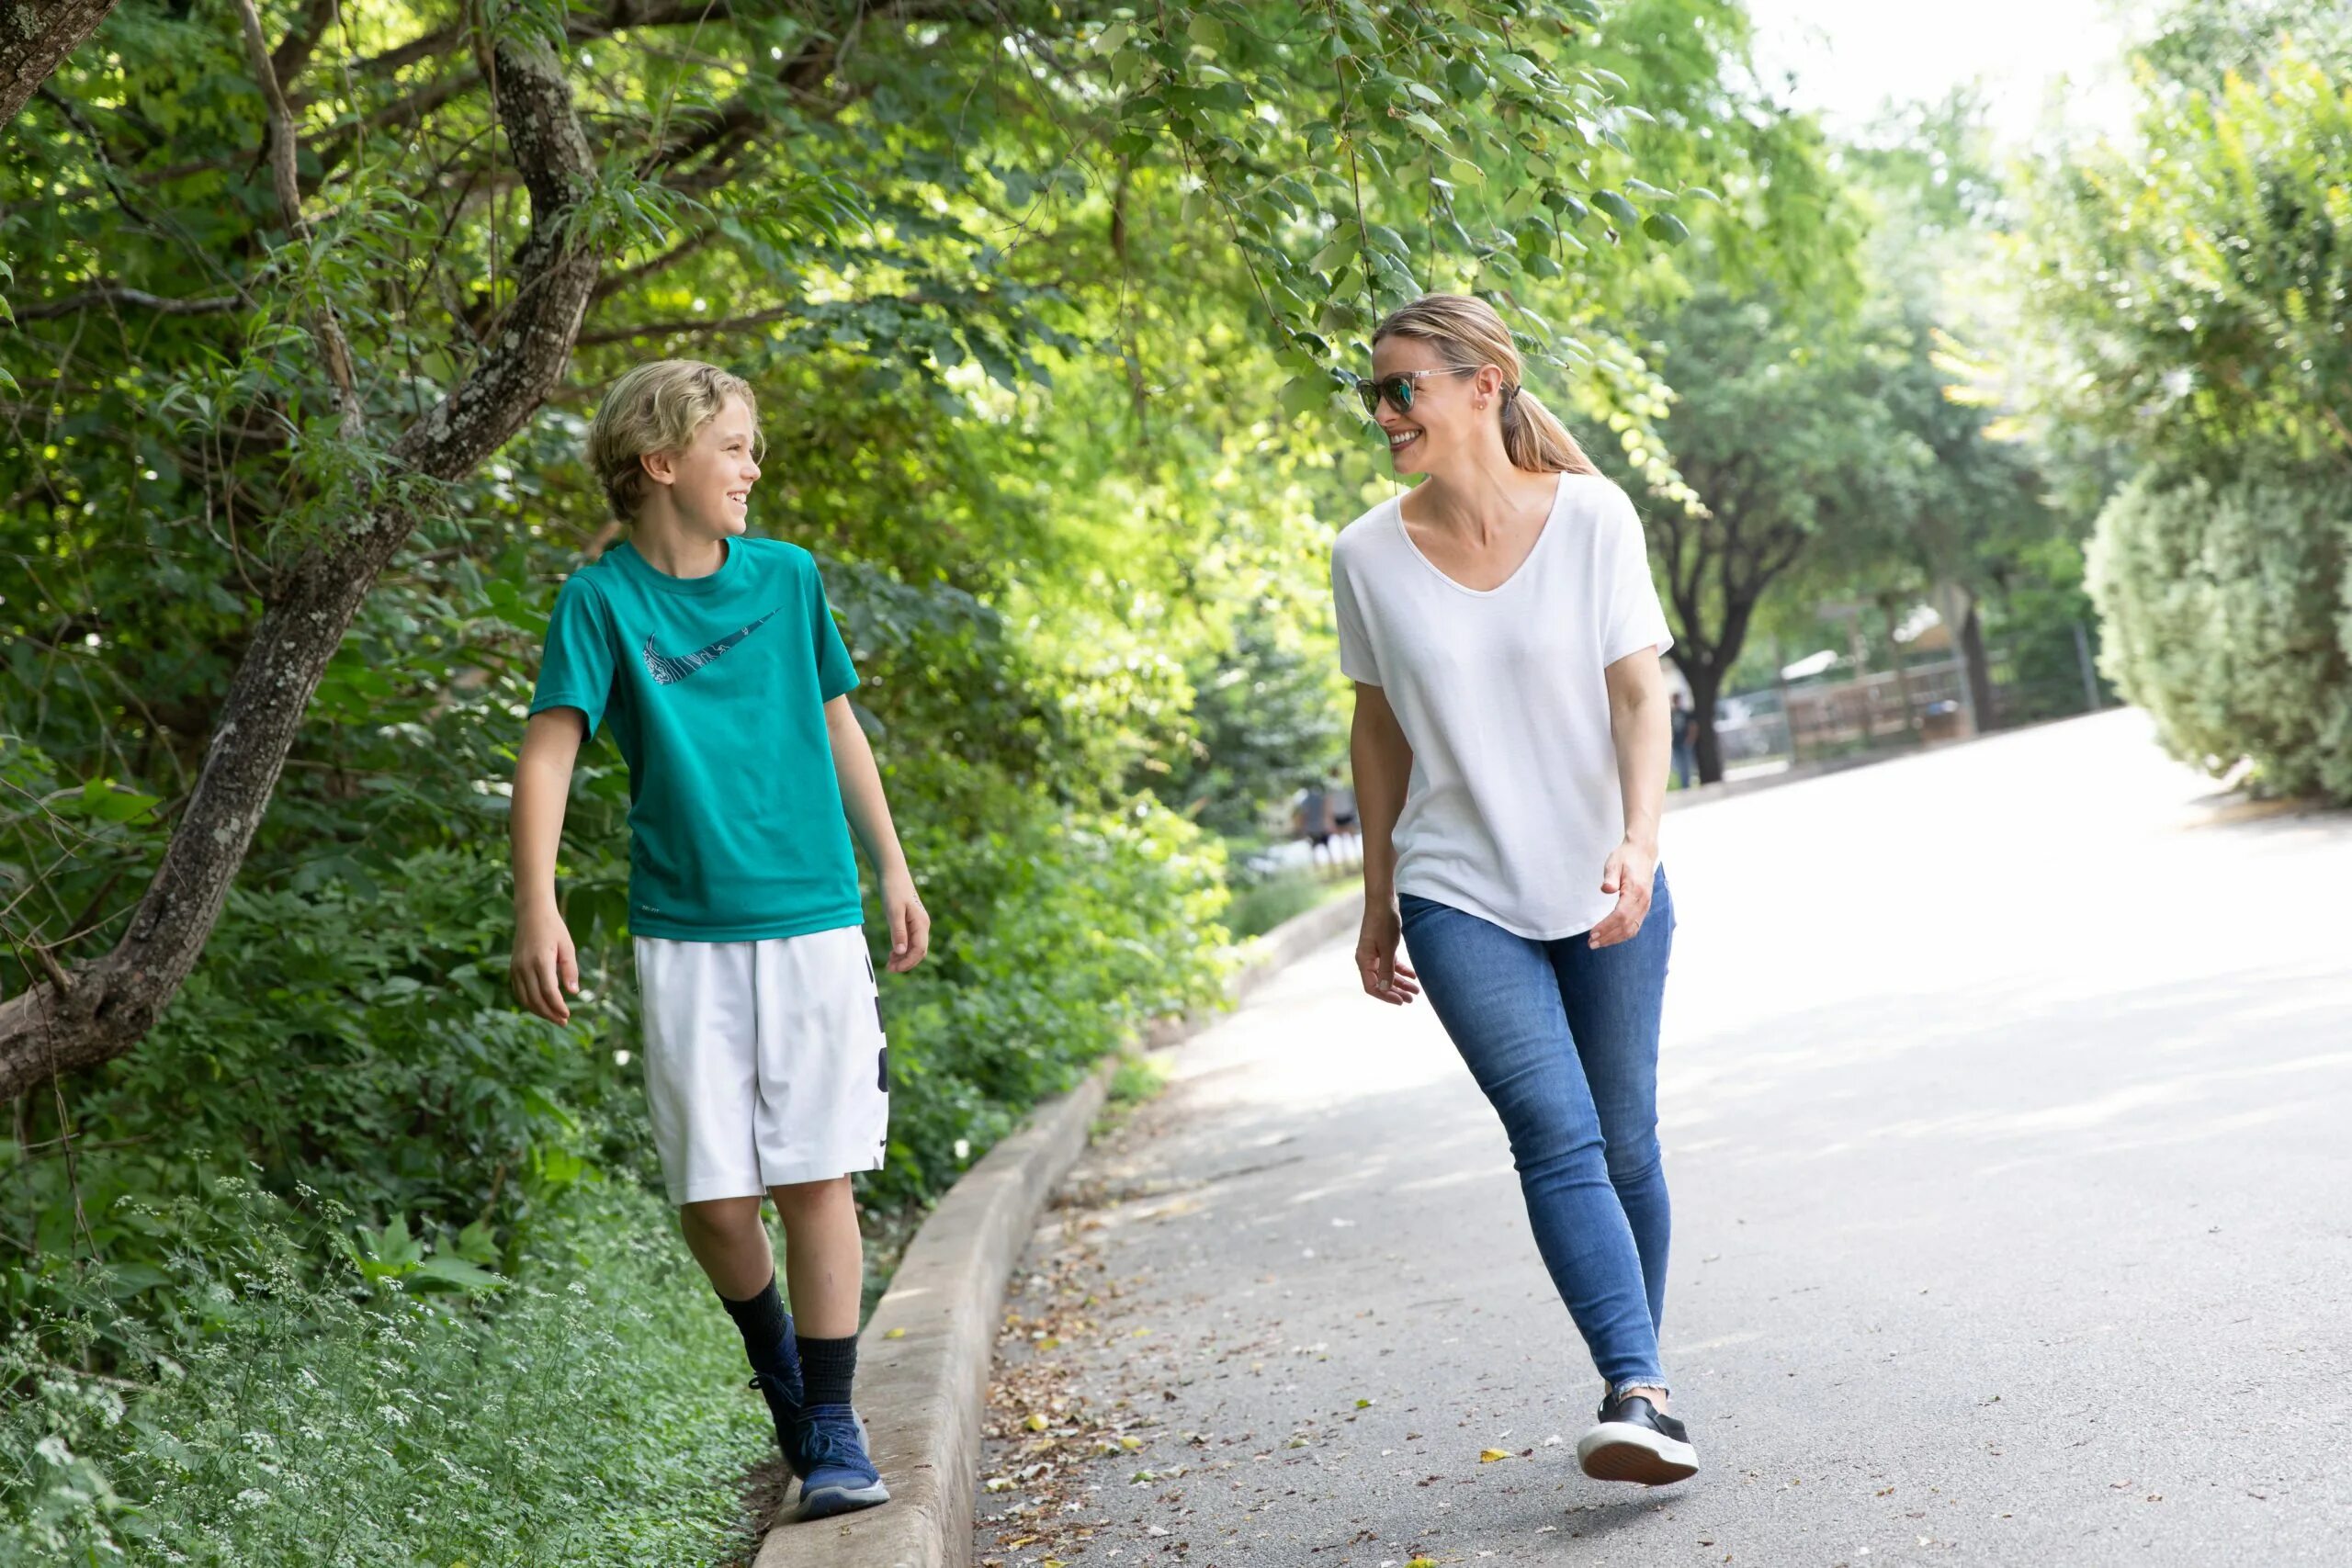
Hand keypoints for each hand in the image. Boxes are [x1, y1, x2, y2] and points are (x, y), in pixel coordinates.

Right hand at [510, 901, 579, 1022]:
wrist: (531, 914)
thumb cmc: (554, 929)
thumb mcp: (568, 946)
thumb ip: (570, 970)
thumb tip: (574, 993)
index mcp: (541, 960)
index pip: (549, 992)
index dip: (558, 1006)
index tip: (568, 1015)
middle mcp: (525, 966)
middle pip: (536, 999)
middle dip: (550, 1013)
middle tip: (563, 1021)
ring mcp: (516, 968)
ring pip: (525, 999)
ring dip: (539, 1011)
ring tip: (554, 1017)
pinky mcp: (513, 969)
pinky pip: (519, 992)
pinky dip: (529, 1003)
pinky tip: (541, 1007)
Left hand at [883, 867, 929, 972]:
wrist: (893, 873)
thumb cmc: (893, 890)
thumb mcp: (893, 912)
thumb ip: (898, 932)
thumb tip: (901, 952)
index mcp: (921, 923)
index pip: (919, 950)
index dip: (908, 962)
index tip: (893, 968)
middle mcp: (923, 925)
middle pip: (919, 951)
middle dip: (906, 962)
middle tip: (889, 968)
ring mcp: (918, 923)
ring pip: (914, 947)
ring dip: (903, 957)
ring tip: (888, 963)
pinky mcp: (911, 921)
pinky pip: (910, 940)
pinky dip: (902, 949)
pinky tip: (892, 952)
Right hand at [1355, 898, 1420, 1004]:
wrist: (1383, 901)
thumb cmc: (1383, 923)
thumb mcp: (1388, 948)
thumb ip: (1387, 969)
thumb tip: (1385, 989)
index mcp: (1363, 961)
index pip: (1372, 987)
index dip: (1386, 996)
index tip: (1401, 1001)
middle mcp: (1367, 960)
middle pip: (1381, 983)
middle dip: (1396, 992)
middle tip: (1412, 1000)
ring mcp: (1374, 954)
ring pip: (1387, 974)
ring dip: (1401, 983)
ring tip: (1416, 991)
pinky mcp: (1382, 948)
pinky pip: (1391, 964)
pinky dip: (1401, 971)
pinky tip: (1413, 976)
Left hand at [1587, 838, 1656, 949]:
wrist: (1642, 852)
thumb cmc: (1626, 857)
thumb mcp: (1614, 862)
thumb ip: (1610, 876)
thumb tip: (1606, 889)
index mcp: (1636, 891)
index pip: (1621, 915)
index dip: (1606, 927)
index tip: (1592, 933)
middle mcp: (1644, 901)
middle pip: (1626, 926)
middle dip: (1608, 937)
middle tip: (1591, 944)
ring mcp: (1646, 905)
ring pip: (1632, 929)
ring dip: (1615, 939)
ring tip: (1598, 944)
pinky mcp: (1644, 907)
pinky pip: (1635, 926)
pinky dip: (1622, 935)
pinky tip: (1610, 938)